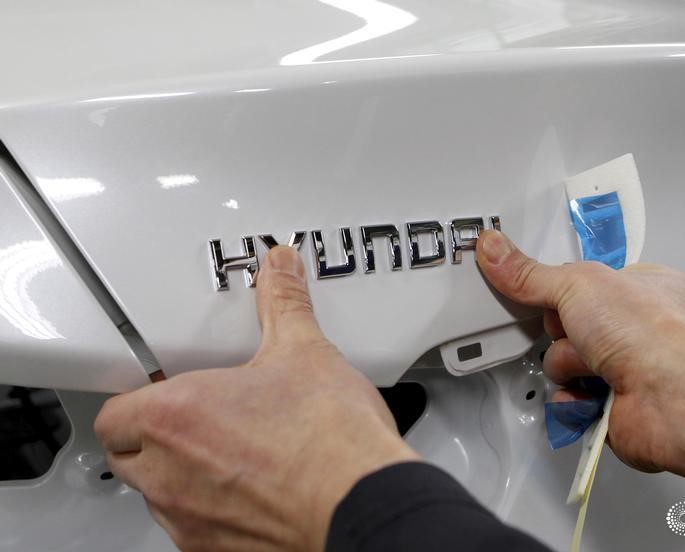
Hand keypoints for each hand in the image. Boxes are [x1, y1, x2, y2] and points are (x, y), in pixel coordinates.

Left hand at [94, 246, 418, 551]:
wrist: (362, 499)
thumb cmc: (329, 439)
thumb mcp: (305, 350)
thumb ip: (284, 303)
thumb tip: (280, 270)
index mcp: (176, 416)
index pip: (114, 413)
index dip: (137, 397)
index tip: (165, 387)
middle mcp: (171, 473)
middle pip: (126, 455)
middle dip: (151, 435)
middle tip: (196, 416)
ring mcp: (192, 519)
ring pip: (157, 495)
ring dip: (178, 472)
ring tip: (228, 449)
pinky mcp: (218, 549)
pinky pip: (192, 528)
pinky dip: (210, 507)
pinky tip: (252, 486)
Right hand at [476, 230, 684, 500]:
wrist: (675, 399)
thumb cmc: (653, 333)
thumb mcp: (578, 283)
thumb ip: (530, 274)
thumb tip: (495, 250)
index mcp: (640, 288)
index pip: (583, 283)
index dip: (561, 288)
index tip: (541, 288)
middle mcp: (637, 329)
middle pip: (567, 326)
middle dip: (562, 332)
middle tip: (576, 329)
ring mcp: (628, 369)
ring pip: (565, 364)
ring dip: (567, 367)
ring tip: (591, 365)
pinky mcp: (616, 408)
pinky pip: (571, 401)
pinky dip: (573, 400)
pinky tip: (590, 393)